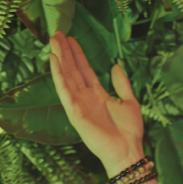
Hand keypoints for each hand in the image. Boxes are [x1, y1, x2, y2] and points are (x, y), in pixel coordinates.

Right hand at [49, 30, 144, 175]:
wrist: (127, 150)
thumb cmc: (129, 131)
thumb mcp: (130, 102)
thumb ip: (121, 84)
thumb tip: (115, 66)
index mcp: (97, 94)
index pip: (84, 70)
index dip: (77, 54)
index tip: (71, 39)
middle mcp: (85, 97)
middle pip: (72, 69)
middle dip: (65, 51)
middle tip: (56, 33)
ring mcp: (78, 104)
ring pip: (66, 76)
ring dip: (59, 58)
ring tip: (53, 41)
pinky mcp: (74, 112)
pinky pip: (63, 90)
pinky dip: (58, 75)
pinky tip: (53, 60)